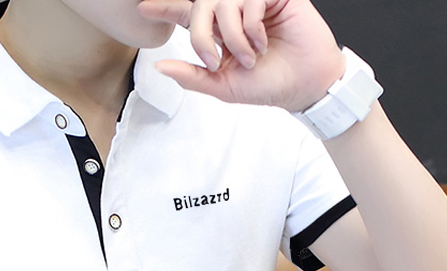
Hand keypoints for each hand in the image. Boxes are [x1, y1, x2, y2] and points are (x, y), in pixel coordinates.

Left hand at [137, 0, 345, 109]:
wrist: (303, 85)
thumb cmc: (268, 85)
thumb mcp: (223, 86)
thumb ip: (192, 77)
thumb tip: (161, 68)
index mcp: (219, 31)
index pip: (187, 13)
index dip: (165, 8)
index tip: (142, 7)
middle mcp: (234, 12)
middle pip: (201, 4)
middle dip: (201, 33)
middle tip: (215, 59)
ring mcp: (254, 1)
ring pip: (224, 2)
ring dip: (231, 36)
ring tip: (249, 57)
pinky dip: (251, 26)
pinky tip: (262, 43)